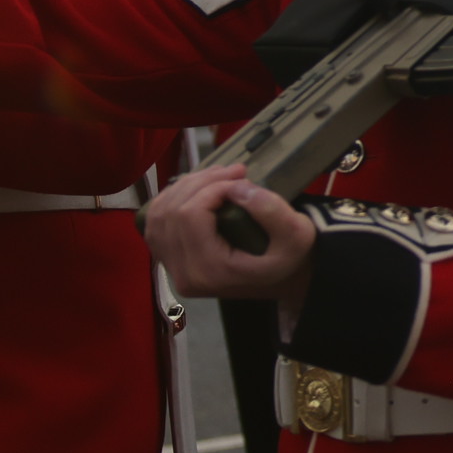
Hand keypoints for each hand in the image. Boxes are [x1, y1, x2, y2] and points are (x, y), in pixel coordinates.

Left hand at [148, 160, 311, 302]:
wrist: (283, 280)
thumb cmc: (290, 258)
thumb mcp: (297, 234)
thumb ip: (271, 210)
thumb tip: (236, 187)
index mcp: (211, 271)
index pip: (190, 216)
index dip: (211, 188)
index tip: (240, 178)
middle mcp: (185, 275)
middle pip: (171, 213)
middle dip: (199, 182)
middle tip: (232, 171)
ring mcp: (174, 271)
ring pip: (158, 216)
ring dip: (183, 188)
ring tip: (215, 177)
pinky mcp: (171, 263)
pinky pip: (155, 226)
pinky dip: (170, 201)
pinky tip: (195, 191)